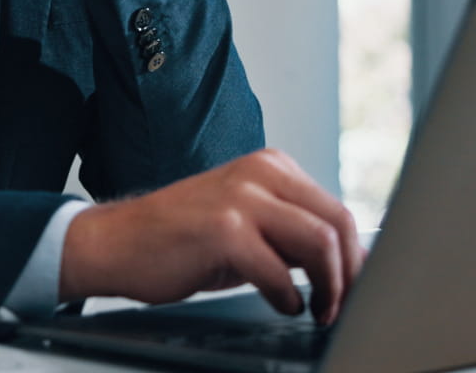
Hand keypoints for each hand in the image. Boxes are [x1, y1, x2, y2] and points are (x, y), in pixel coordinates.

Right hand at [59, 149, 363, 325]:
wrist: (120, 240)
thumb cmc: (184, 236)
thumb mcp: (246, 221)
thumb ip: (290, 232)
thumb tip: (346, 263)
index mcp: (270, 166)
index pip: (336, 208)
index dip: (355, 256)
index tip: (355, 287)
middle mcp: (259, 172)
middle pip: (338, 221)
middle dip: (350, 273)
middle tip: (341, 306)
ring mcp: (241, 198)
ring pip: (320, 241)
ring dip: (329, 287)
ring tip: (317, 309)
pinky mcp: (224, 230)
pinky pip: (280, 272)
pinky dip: (289, 298)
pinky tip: (280, 304)